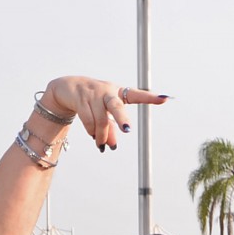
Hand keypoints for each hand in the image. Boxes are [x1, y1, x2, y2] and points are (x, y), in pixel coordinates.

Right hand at [35, 77, 168, 152]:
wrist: (67, 88)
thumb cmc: (94, 100)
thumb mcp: (105, 113)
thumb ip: (112, 128)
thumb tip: (113, 146)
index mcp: (118, 92)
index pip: (136, 95)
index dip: (150, 97)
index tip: (165, 99)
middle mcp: (107, 91)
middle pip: (116, 106)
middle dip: (122, 118)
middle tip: (127, 130)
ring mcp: (92, 93)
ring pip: (100, 119)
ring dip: (102, 135)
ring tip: (102, 145)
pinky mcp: (79, 99)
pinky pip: (88, 120)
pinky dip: (92, 132)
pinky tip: (94, 138)